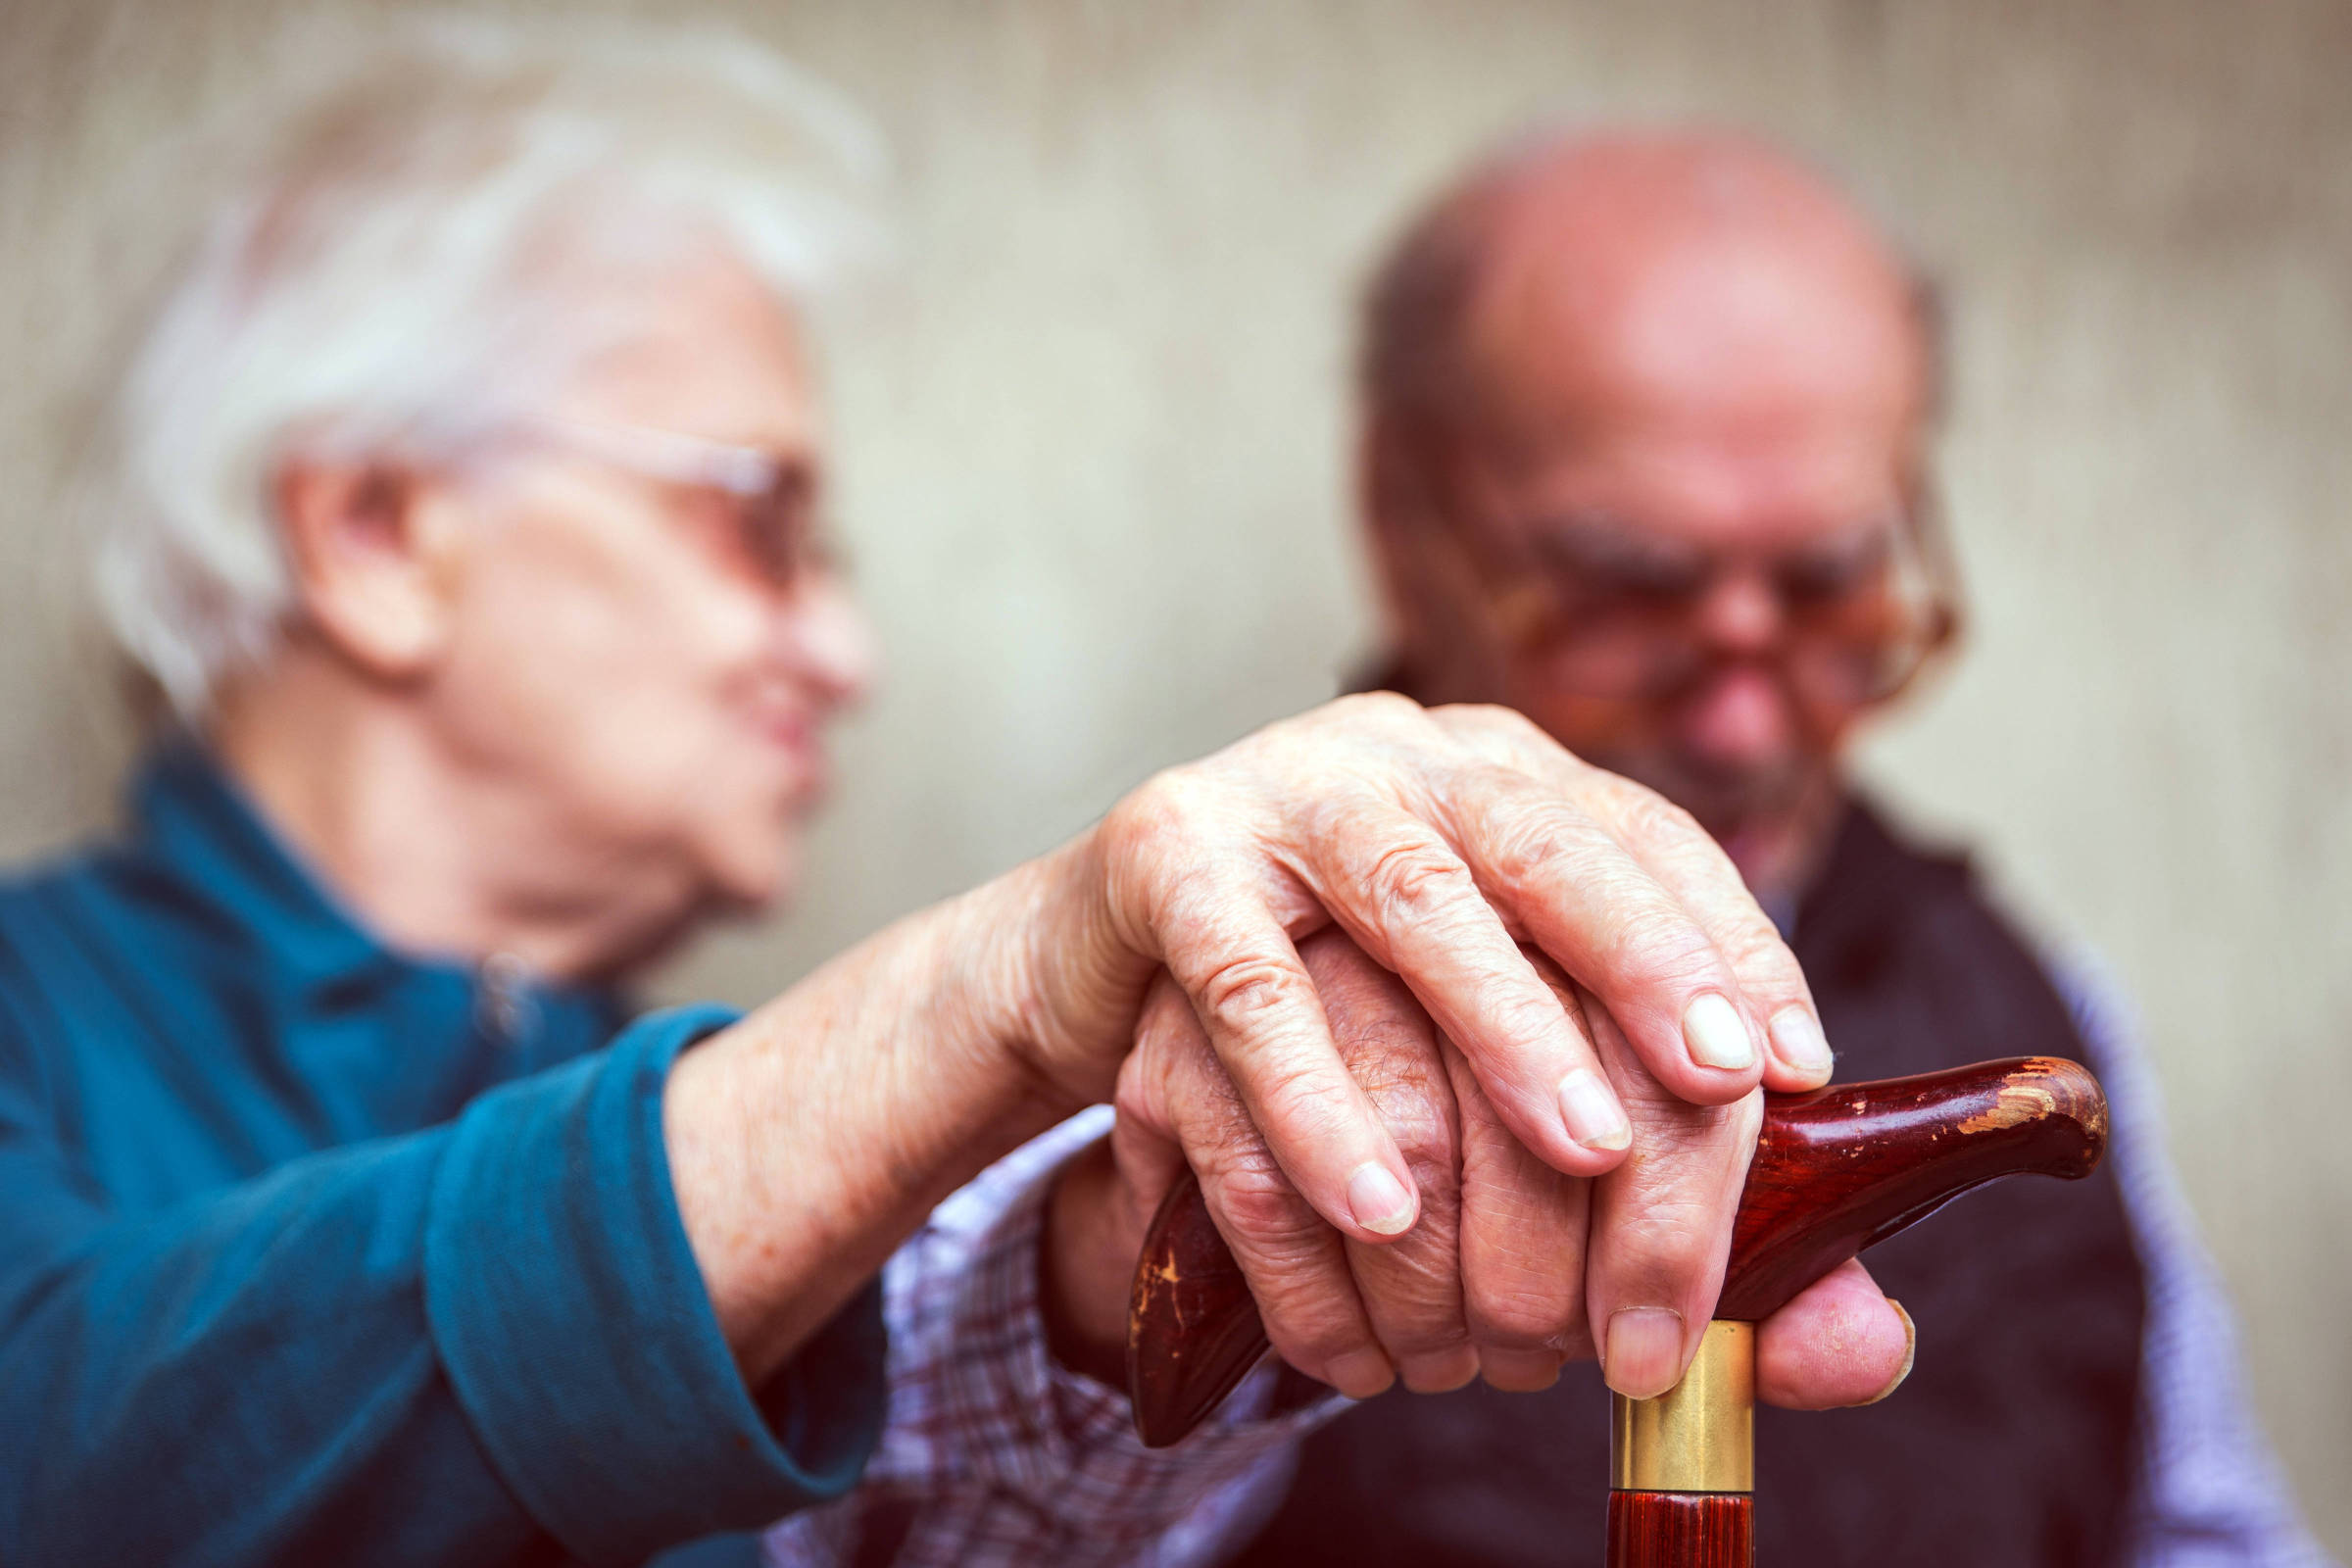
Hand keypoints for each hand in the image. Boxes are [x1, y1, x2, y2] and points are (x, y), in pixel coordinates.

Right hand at [670, 692, 1838, 1386]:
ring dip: (1503, 1021)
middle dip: (1646, 957)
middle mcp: (1406, 757)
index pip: (1644, 836)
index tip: (1795, 1067)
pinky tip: (1378, 1200)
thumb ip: (1651, 1184)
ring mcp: (1282, 790)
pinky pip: (1247, 982)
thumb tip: (1859, 1350)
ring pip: (1410, 893)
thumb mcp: (1474, 1057)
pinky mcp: (1165, 852)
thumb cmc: (1327, 1015)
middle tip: (1726, 1082)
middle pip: (1544, 839)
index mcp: (1501, 779)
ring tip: (1585, 1147)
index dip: (1729, 940)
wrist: (1104, 962)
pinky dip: (1314, 1095)